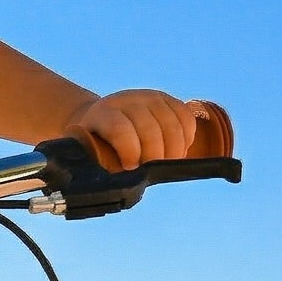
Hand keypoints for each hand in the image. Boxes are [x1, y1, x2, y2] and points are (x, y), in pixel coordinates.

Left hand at [62, 89, 204, 169]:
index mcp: (103, 114)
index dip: (129, 151)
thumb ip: (105, 165)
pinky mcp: (168, 100)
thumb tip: (121, 183)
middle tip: (150, 169)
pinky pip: (186, 118)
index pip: (120, 129)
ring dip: (174, 150)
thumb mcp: (94, 154)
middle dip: (154, 156)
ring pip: (172, 124)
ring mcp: (149, 97)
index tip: (130, 167)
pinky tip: (177, 152)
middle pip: (150, 128)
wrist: (105, 121)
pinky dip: (187, 138)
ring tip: (165, 165)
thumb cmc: (99, 146)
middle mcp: (127, 100)